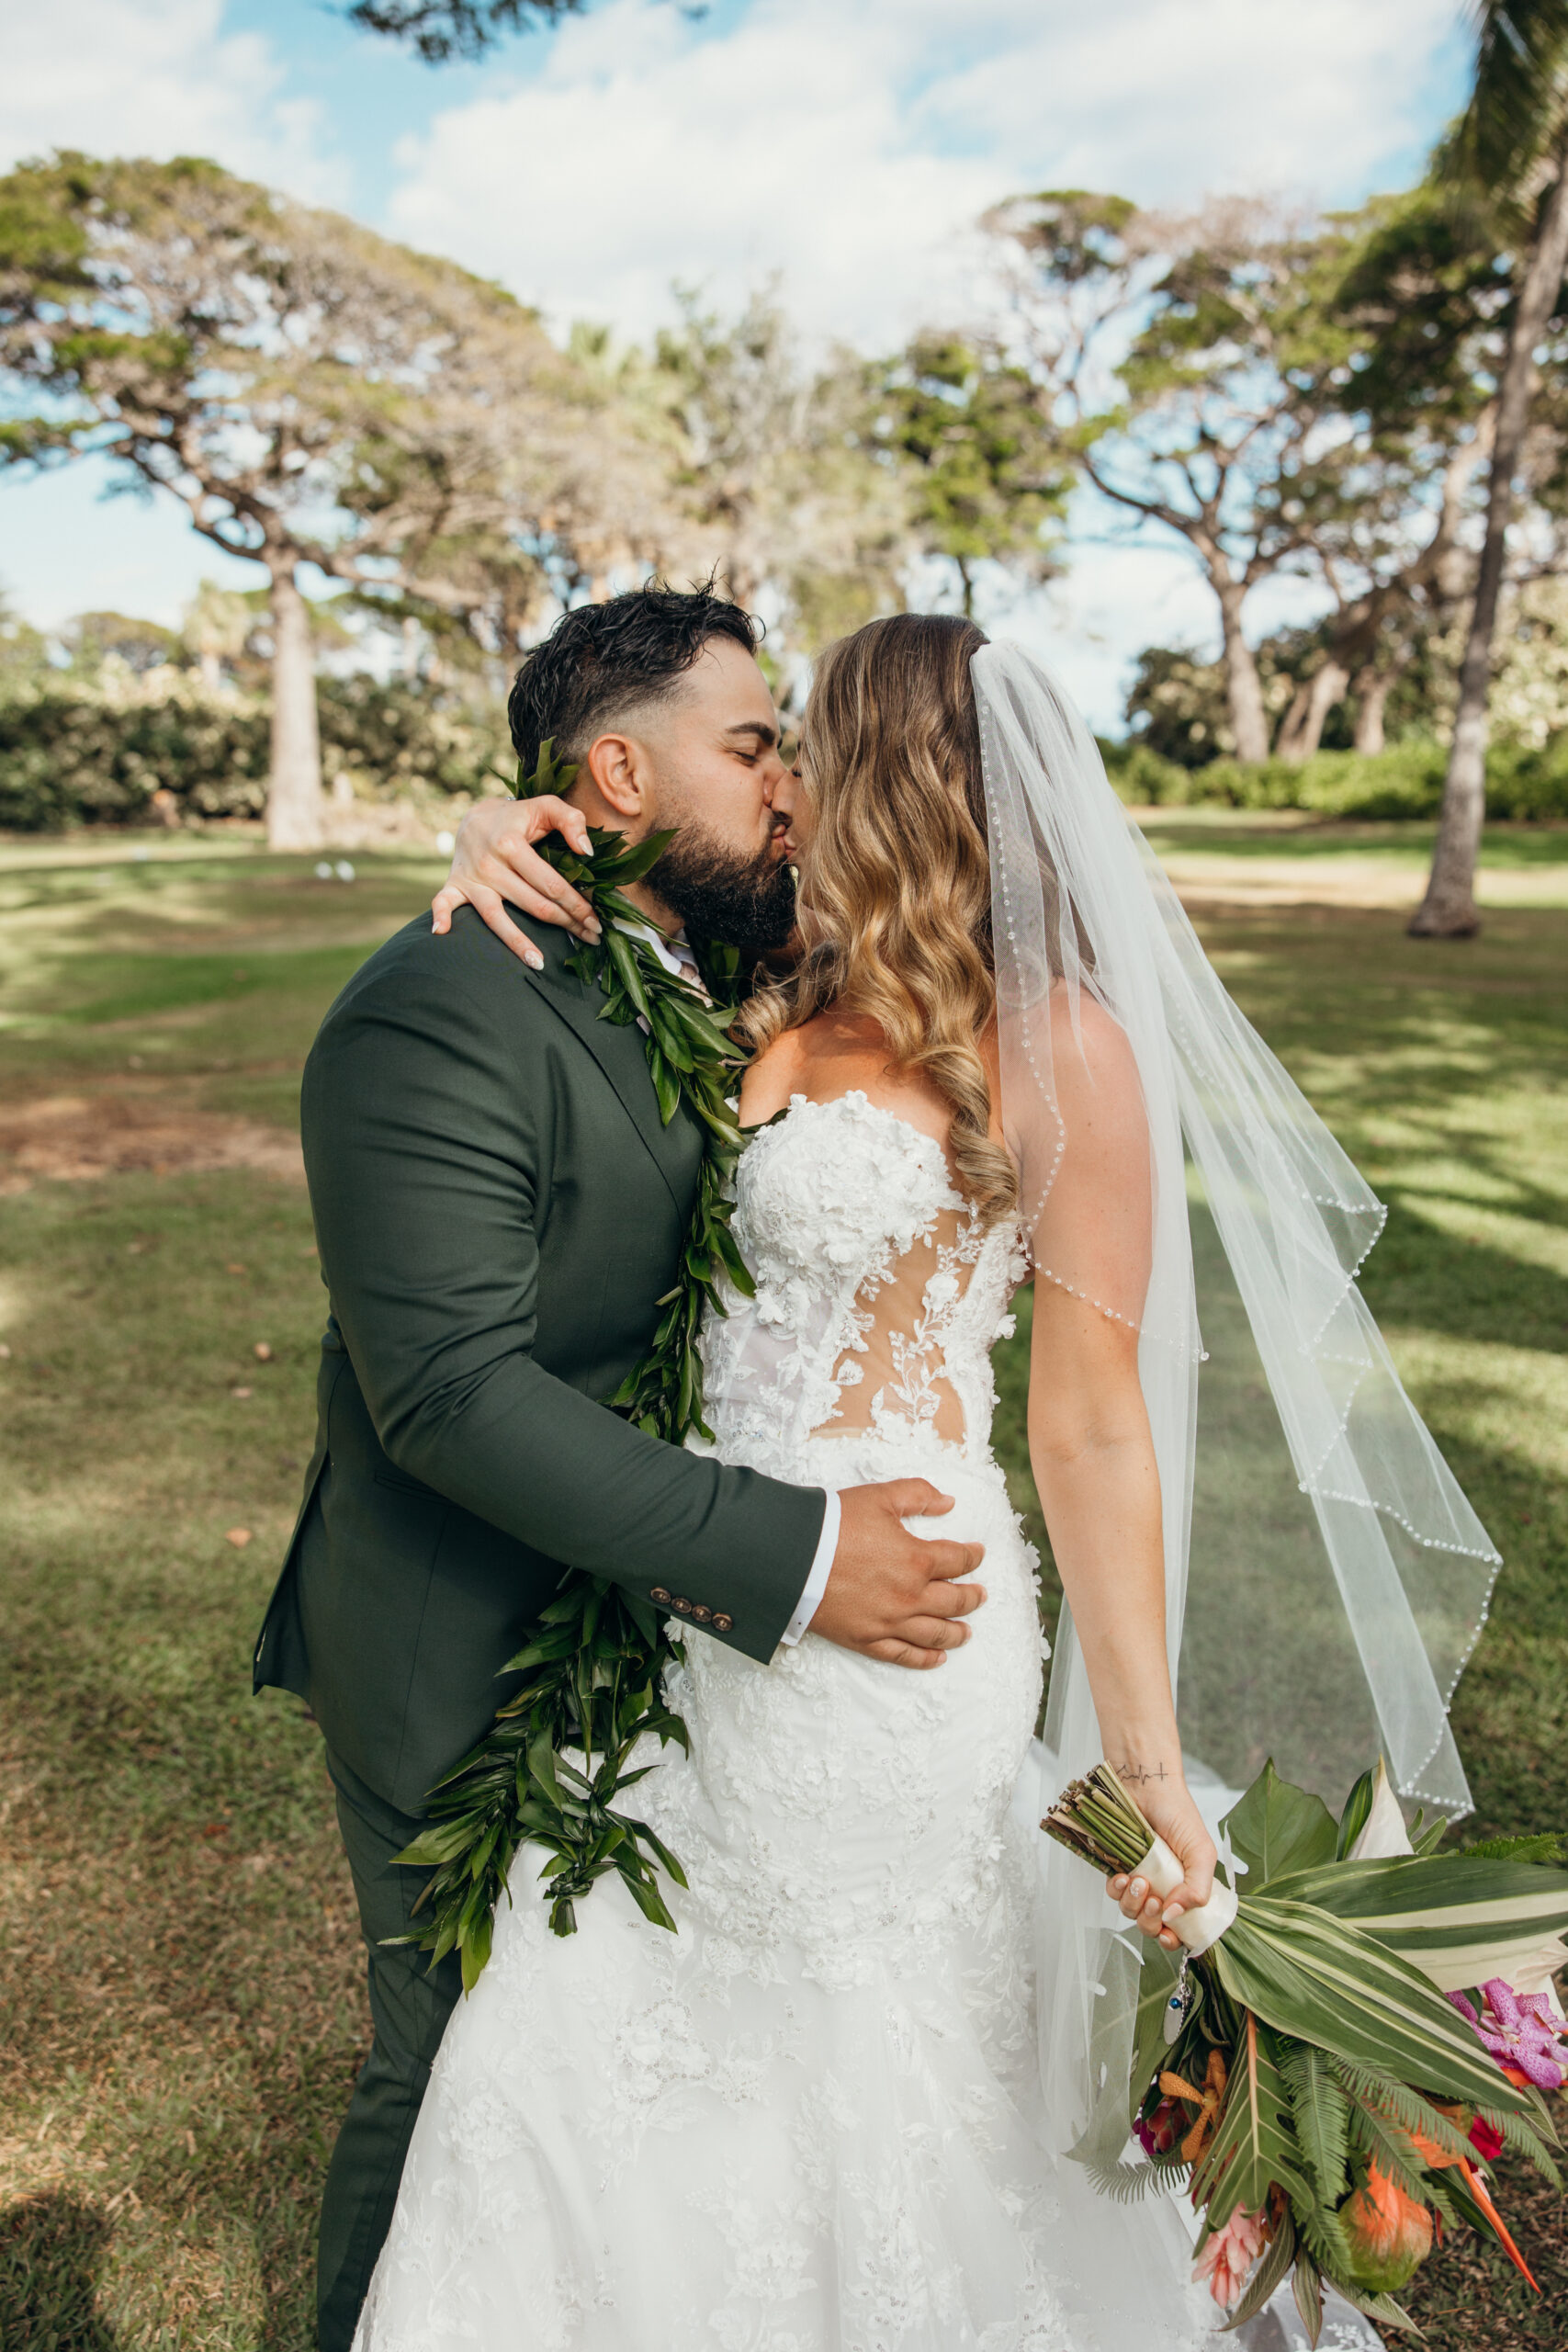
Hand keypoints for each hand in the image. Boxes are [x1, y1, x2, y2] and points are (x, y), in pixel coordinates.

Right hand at [431, 795, 602, 969]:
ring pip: (497, 918)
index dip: (577, 905)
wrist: (476, 817)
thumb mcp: (546, 806)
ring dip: (518, 943)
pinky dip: (441, 916)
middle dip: (565, 924)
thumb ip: (571, 821)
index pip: (551, 884)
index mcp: (512, 844)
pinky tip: (441, 933)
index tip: (596, 921)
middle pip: (533, 904)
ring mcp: (472, 878)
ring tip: (539, 963)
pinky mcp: (455, 885)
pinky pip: (444, 902)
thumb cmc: (518, 817)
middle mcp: (490, 864)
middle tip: (590, 938)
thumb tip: (587, 852)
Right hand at [810, 1480, 985, 1670]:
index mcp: (917, 1559)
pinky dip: (925, 1659)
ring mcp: (889, 1622)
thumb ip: (918, 1495)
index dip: (973, 1556)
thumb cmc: (833, 1523)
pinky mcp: (867, 1640)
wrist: (790, 1556)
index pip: (959, 1560)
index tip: (977, 1554)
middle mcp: (911, 1596)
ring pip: (935, 1634)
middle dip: (972, 1596)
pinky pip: (904, 1656)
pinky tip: (938, 1658)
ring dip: (957, 1633)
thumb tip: (948, 1502)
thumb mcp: (880, 1497)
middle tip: (980, 1594)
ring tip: (967, 1632)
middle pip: (955, 1601)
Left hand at [1105, 1768, 1216, 1951]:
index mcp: (1186, 1889)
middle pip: (1152, 1926)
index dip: (1174, 1938)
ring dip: (1133, 1905)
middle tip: (1154, 1901)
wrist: (1146, 1786)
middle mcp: (1163, 1888)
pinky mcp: (1118, 1868)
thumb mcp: (1201, 1853)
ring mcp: (1140, 1880)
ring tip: (1139, 1881)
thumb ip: (1198, 1889)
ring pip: (1131, 1912)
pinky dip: (1117, 1889)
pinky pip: (1114, 1892)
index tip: (1168, 1935)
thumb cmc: (1178, 1814)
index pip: (1181, 1928)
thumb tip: (1174, 1917)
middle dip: (1150, 1922)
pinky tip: (1123, 1875)